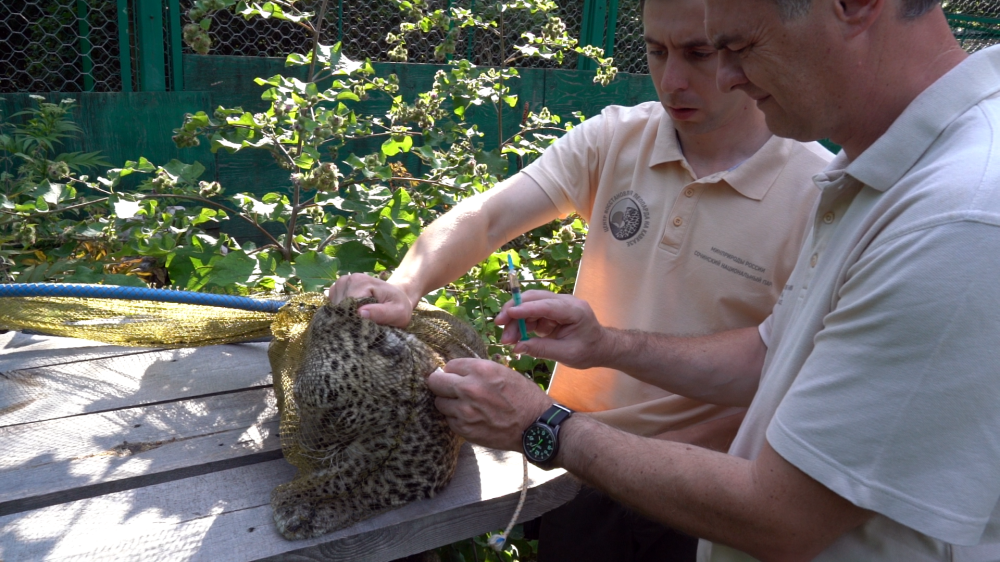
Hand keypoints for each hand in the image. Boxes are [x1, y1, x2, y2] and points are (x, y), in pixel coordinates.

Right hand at [326, 273, 413, 326]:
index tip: (365, 329)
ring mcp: (340, 285)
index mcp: (361, 282)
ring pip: (335, 309)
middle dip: (350, 320)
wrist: (396, 297)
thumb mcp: (398, 312)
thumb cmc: (398, 306)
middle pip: (339, 308)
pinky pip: (333, 308)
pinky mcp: (336, 291)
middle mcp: (347, 280)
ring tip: (362, 319)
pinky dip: (342, 315)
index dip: (355, 320)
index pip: (348, 306)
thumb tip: (360, 313)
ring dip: (346, 318)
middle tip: (365, 326)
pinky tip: (355, 314)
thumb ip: (381, 313)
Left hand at [426, 358, 552, 450]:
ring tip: (464, 405)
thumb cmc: (523, 396)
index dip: (454, 371)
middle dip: (441, 384)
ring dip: (448, 403)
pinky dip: (456, 419)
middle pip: (435, 382)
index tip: (458, 376)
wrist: (535, 426)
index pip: (449, 365)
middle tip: (449, 388)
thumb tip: (454, 372)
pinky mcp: (464, 429)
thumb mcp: (503, 372)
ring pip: (439, 402)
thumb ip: (477, 371)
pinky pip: (449, 420)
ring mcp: (464, 411)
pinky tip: (471, 418)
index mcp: (481, 370)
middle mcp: (469, 388)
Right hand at [494, 290, 607, 368]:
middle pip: (534, 299)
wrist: (600, 347)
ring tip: (506, 339)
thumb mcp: (566, 354)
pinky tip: (514, 337)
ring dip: (515, 320)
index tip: (508, 314)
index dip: (526, 308)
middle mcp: (565, 302)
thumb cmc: (588, 351)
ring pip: (529, 306)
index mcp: (574, 310)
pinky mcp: (550, 311)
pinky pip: (531, 313)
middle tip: (499, 327)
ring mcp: (557, 305)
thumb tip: (517, 348)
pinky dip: (521, 324)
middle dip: (514, 311)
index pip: (546, 305)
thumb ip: (542, 349)